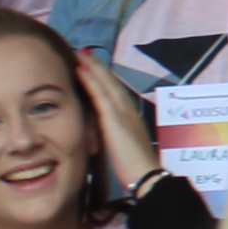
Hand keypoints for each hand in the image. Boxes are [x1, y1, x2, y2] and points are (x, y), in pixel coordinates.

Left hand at [71, 50, 158, 190]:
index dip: (105, 77)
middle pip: (113, 82)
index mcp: (132, 117)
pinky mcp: (114, 119)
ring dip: (94, 67)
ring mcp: (123, 113)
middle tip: (85, 51)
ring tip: (81, 54)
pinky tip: (82, 70)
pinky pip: (100, 95)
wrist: (146, 176)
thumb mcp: (125, 148)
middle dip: (99, 66)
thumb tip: (108, 135)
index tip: (94, 67)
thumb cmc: (136, 169)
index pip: (117, 92)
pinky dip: (91, 80)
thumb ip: (116, 137)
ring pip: (107, 83)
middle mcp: (129, 110)